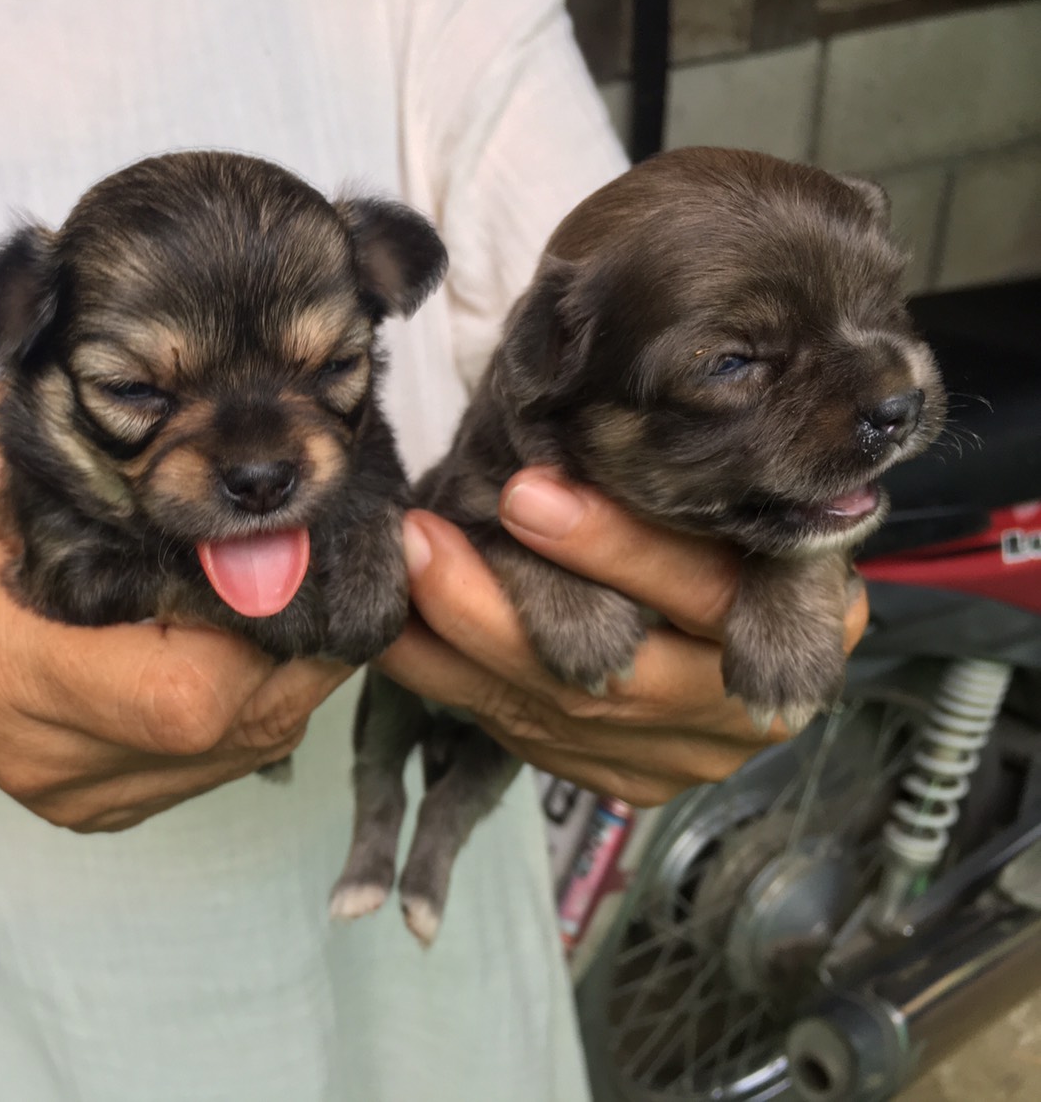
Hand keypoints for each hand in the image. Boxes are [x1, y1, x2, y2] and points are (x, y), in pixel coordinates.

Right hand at [0, 387, 351, 830]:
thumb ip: (70, 425)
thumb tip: (191, 385)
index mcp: (3, 671)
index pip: (181, 695)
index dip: (258, 623)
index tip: (273, 545)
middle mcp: (46, 755)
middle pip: (237, 726)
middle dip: (300, 637)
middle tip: (312, 557)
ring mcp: (77, 794)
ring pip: (251, 748)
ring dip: (292, 667)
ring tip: (287, 587)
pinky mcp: (101, 808)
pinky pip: (226, 762)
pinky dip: (259, 698)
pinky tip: (246, 637)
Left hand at [375, 467, 867, 805]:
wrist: (750, 624)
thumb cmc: (728, 518)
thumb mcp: (732, 488)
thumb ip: (680, 478)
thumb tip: (566, 424)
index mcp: (806, 616)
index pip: (707, 591)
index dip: (614, 549)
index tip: (523, 494)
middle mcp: (741, 704)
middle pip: (612, 675)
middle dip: (502, 609)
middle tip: (423, 538)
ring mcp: (677, 756)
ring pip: (550, 712)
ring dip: (456, 641)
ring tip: (398, 569)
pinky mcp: (619, 776)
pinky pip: (518, 733)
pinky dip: (448, 679)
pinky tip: (396, 627)